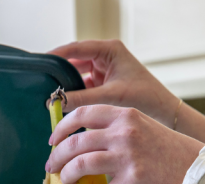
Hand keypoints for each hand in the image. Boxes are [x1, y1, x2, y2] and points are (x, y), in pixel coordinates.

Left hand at [45, 105, 203, 183]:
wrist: (202, 172)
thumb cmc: (172, 152)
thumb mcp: (145, 128)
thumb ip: (117, 129)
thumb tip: (84, 141)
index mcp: (125, 115)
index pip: (82, 113)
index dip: (61, 127)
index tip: (52, 141)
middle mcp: (124, 133)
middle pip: (75, 142)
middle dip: (57, 157)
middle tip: (52, 167)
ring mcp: (128, 157)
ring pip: (81, 164)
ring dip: (68, 177)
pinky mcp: (133, 181)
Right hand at [49, 40, 204, 141]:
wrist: (164, 113)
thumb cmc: (145, 98)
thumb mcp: (110, 97)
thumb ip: (82, 99)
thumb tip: (56, 102)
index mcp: (110, 50)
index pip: (76, 48)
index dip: (56, 55)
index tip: (40, 63)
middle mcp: (105, 57)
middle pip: (73, 61)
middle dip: (59, 73)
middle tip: (41, 82)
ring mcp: (103, 71)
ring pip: (76, 75)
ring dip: (65, 86)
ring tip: (50, 95)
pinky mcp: (102, 85)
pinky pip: (82, 87)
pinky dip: (73, 95)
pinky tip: (63, 103)